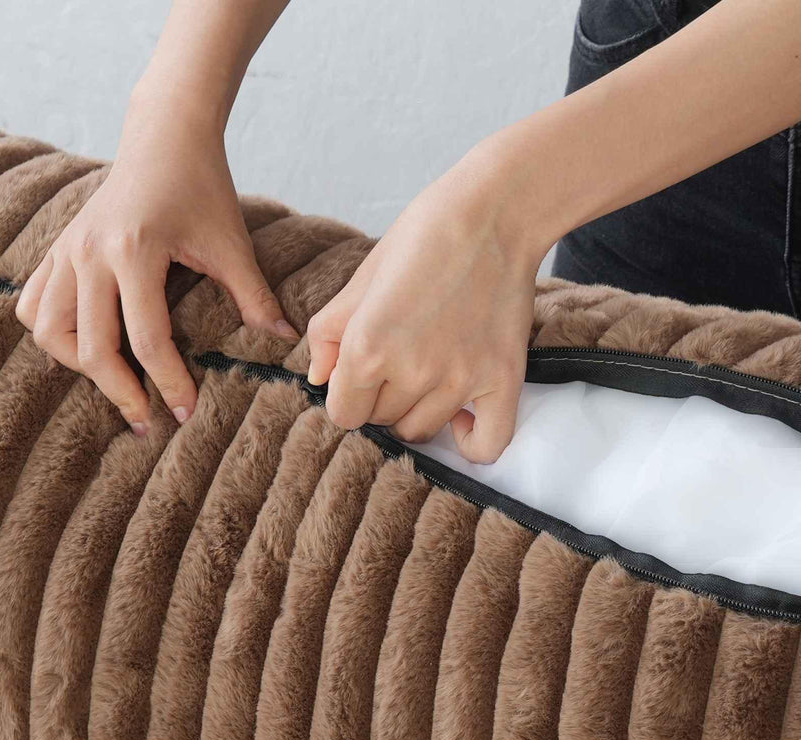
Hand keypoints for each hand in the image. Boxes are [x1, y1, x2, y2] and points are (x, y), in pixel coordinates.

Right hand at [16, 84, 295, 435]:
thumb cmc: (202, 185)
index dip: (168, 383)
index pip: (146, 339)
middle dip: (121, 393)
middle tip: (148, 422)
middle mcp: (90, 253)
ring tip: (115, 383)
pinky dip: (52, 333)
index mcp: (134, 251)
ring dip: (77, 365)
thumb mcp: (231, 241)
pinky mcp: (57, 248)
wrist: (165, 135)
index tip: (186, 412)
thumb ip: (253, 294)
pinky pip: (34, 304)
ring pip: (47, 330)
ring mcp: (67, 250)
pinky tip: (83, 347)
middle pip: (91, 347)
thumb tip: (282, 340)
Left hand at [306, 146, 545, 462]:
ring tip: (428, 375)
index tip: (362, 376)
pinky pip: (486, 445)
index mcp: (366, 347)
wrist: (495, 212)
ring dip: (418, 411)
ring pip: (422, 430)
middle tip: (399, 362)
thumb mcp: (361, 278)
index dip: (347, 397)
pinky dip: (470, 442)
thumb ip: (329, 333)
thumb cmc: (423, 237)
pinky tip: (461, 418)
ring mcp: (460, 380)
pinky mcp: (502, 381)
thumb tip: (318, 378)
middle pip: (381, 422)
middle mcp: (411, 371)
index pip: (343, 414)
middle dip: (381, 399)